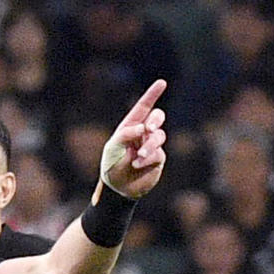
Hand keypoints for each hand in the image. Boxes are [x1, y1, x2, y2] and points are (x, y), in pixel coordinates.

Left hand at [100, 80, 166, 199]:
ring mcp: (151, 145)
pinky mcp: (157, 158)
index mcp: (130, 127)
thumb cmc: (112, 166)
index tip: (162, 83)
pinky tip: (137, 164)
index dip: (152, 94)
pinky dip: (148, 158)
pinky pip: (158, 153)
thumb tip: (143, 127)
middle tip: (148, 128)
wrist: (117, 189)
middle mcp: (143, 134)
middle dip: (154, 120)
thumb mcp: (113, 148)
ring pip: (159, 135)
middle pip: (157, 117)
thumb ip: (125, 134)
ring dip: (149, 145)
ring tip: (138, 156)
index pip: (143, 107)